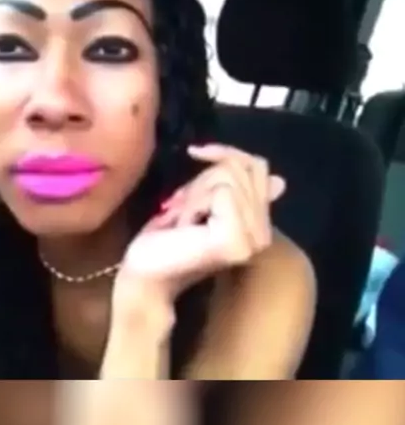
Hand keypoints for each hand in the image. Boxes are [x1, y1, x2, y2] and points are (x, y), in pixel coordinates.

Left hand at [114, 144, 285, 306]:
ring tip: (183, 220)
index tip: (195, 153)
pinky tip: (184, 227)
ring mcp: (253, 240)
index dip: (225, 152)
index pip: (258, 167)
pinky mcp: (236, 239)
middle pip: (243, 167)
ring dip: (195, 192)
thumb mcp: (204, 199)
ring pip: (230, 176)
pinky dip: (193, 202)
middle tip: (181, 207)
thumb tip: (280, 181)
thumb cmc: (166, 237)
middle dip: (203, 178)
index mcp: (261, 227)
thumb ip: (237, 188)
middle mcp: (264, 235)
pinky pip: (222, 191)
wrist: (145, 272)